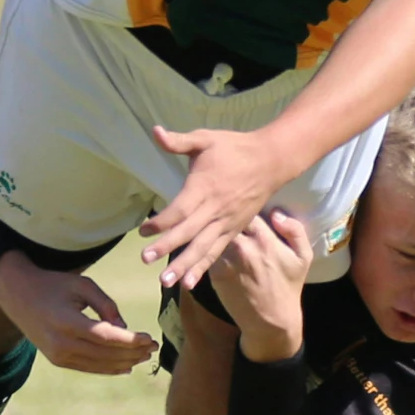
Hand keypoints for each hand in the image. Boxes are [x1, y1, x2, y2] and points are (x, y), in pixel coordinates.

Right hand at [0, 251, 155, 373]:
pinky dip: (109, 368)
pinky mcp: (57, 360)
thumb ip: (105, 305)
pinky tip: (126, 366)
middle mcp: (61, 343)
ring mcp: (58, 355)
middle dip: (133, 352)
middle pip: (105, 354)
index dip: (130, 340)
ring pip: (98, 365)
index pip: (105, 337)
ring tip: (145, 356)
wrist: (18, 296)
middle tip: (155, 348)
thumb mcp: (82, 285)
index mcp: (67, 322)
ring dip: (125, 362)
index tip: (150, 338)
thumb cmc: (55, 285)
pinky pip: (88, 368)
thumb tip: (125, 328)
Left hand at [140, 124, 296, 289]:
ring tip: (166, 281)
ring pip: (203, 247)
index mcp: (205, 187)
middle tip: (145, 259)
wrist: (271, 161)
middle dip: (166, 247)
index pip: (180, 210)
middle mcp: (215, 208)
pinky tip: (190, 282)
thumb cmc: (235, 148)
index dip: (161, 222)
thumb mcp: (206, 138)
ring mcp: (226, 222)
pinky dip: (203, 267)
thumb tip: (155, 131)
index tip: (143, 231)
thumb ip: (179, 141)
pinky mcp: (234, 230)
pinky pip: (216, 251)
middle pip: (189, 232)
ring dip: (185, 265)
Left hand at [210, 211, 314, 360]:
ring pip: (214, 236)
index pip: (247, 210)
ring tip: (211, 227)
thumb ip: (294, 230)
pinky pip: (208, 254)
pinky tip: (208, 248)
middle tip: (223, 213)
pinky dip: (208, 249)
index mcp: (265, 239)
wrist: (270, 321)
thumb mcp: (303, 257)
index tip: (243, 205)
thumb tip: (276, 212)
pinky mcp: (214, 275)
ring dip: (213, 231)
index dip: (244, 206)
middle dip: (225, 216)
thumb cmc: (288, 286)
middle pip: (226, 220)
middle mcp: (243, 247)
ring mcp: (226, 261)